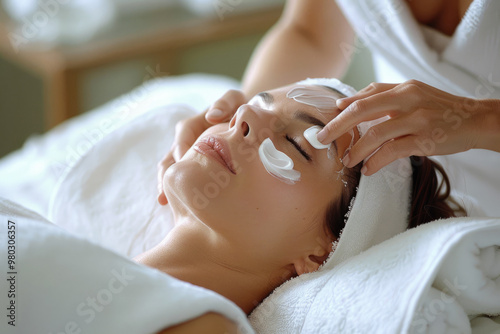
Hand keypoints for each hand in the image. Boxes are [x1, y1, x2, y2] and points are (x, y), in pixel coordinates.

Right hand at [157, 89, 246, 204]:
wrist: (250, 122)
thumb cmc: (242, 110)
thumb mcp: (235, 100)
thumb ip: (224, 102)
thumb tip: (211, 116)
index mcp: (195, 124)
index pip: (183, 133)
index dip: (182, 146)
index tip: (184, 160)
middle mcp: (188, 142)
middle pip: (171, 156)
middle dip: (167, 173)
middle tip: (166, 191)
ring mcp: (190, 156)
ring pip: (173, 170)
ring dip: (166, 185)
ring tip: (163, 201)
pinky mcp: (197, 169)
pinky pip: (186, 181)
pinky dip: (180, 192)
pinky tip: (180, 207)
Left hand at [317, 80, 486, 174]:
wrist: (475, 119)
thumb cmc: (440, 109)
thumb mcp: (415, 95)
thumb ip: (387, 98)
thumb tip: (351, 104)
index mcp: (403, 88)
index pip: (366, 94)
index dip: (344, 106)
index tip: (329, 117)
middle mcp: (407, 100)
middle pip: (361, 110)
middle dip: (337, 126)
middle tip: (322, 139)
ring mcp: (416, 119)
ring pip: (375, 134)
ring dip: (356, 150)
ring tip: (347, 160)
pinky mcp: (424, 139)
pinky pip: (391, 152)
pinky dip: (375, 161)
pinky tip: (368, 169)